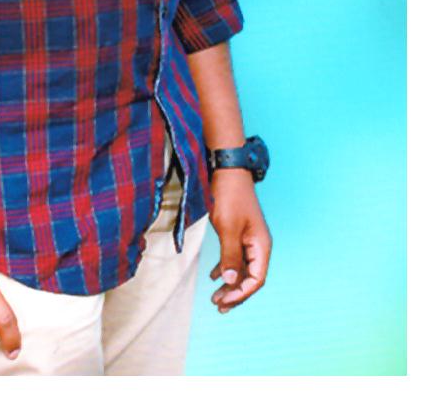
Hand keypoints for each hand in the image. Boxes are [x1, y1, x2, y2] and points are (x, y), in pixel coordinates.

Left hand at [207, 170, 271, 313]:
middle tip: (217, 305)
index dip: (240, 293)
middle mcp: (258, 245)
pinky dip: (226, 268)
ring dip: (230, 283)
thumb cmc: (229, 196)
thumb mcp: (228, 228)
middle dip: (235, 293)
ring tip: (215, 297)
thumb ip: (230, 255)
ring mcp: (249, 238)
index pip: (256, 279)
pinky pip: (235, 256)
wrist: (227, 170)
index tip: (222, 301)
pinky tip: (214, 275)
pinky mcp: (238, 232)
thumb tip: (231, 282)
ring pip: (242, 268)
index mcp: (261, 246)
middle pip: (250, 277)